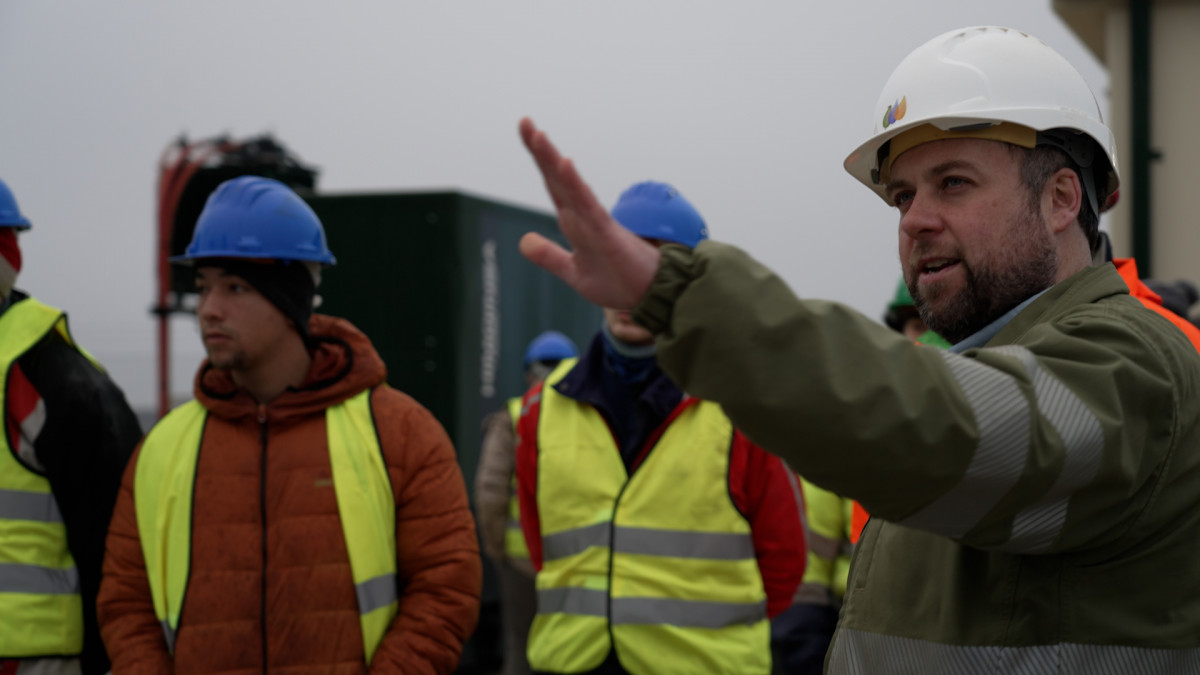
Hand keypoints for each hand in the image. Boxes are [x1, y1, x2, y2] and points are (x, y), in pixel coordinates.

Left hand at [518, 117, 661, 309]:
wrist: (651, 298)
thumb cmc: (619, 283)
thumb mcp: (574, 272)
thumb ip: (549, 256)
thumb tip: (523, 240)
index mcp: (575, 222)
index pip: (553, 184)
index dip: (540, 159)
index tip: (527, 130)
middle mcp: (584, 216)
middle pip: (558, 178)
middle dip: (540, 150)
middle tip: (524, 121)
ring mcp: (595, 222)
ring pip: (570, 186)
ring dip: (553, 161)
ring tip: (537, 135)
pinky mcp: (607, 233)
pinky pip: (589, 205)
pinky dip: (576, 185)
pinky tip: (565, 164)